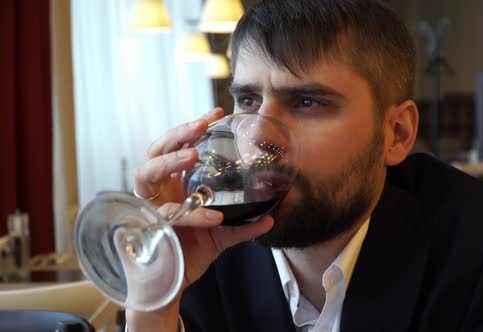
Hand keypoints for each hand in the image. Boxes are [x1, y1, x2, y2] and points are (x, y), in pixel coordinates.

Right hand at [126, 108, 273, 329]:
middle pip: (156, 150)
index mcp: (174, 186)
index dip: (192, 128)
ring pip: (145, 173)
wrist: (172, 284)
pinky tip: (213, 216)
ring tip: (193, 155)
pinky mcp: (149, 227)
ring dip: (169, 160)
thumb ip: (243, 226)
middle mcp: (159, 191)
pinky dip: (192, 214)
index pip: (178, 148)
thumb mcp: (221, 236)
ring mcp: (150, 206)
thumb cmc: (189, 254)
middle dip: (177, 134)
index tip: (216, 113)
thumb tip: (271, 219)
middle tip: (201, 126)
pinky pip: (168, 215)